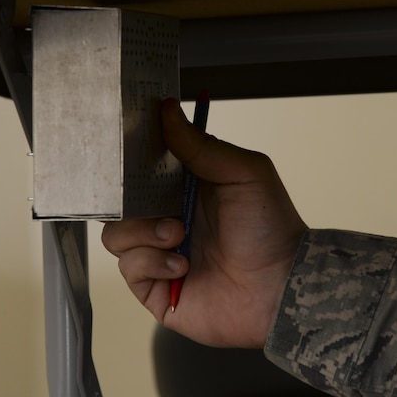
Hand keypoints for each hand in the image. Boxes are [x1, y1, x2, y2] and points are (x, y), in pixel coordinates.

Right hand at [102, 98, 307, 347]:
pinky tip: (184, 265)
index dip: (132, 158)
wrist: (281, 286)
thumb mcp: (244, 173)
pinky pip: (128, 267)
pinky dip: (152, 262)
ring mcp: (159, 252)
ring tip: (178, 235)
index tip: (128, 148)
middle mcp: (168, 217)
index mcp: (186, 188)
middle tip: (161, 202)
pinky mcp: (154, 286)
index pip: (142, 167)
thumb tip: (166, 110)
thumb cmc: (271, 229)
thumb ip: (201, 145)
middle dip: (131, 198)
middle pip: (120, 200)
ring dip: (145, 232)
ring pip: (116, 233)